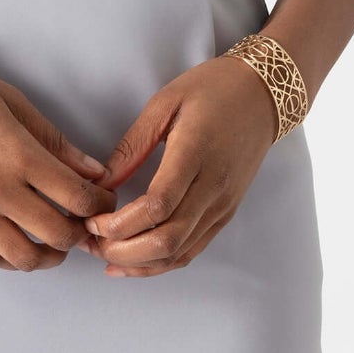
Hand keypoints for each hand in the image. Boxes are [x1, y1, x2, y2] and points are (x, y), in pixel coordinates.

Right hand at [0, 50, 118, 269]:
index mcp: (18, 156)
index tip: (104, 199)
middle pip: (58, 235)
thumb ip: (56, 142)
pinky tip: (22, 243)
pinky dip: (13, 258)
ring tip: (55, 239)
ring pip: (24, 258)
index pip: (78, 198)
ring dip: (50, 254)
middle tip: (85, 220)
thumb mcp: (14, 103)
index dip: (101, 205)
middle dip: (82, 232)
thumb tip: (95, 172)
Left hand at [82, 54, 279, 276]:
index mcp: (195, 154)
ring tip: (104, 255)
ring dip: (139, 263)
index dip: (120, 223)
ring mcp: (223, 205)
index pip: (157, 206)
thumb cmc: (212, 89)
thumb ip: (134, 145)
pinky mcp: (226, 213)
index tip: (92, 220)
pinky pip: (193, 249)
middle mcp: (213, 187)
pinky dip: (161, 263)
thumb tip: (103, 182)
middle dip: (122, 250)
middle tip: (90, 242)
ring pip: (180, 252)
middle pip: (167, 239)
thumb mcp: (165, 102)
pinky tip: (133, 263)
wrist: (262, 95)